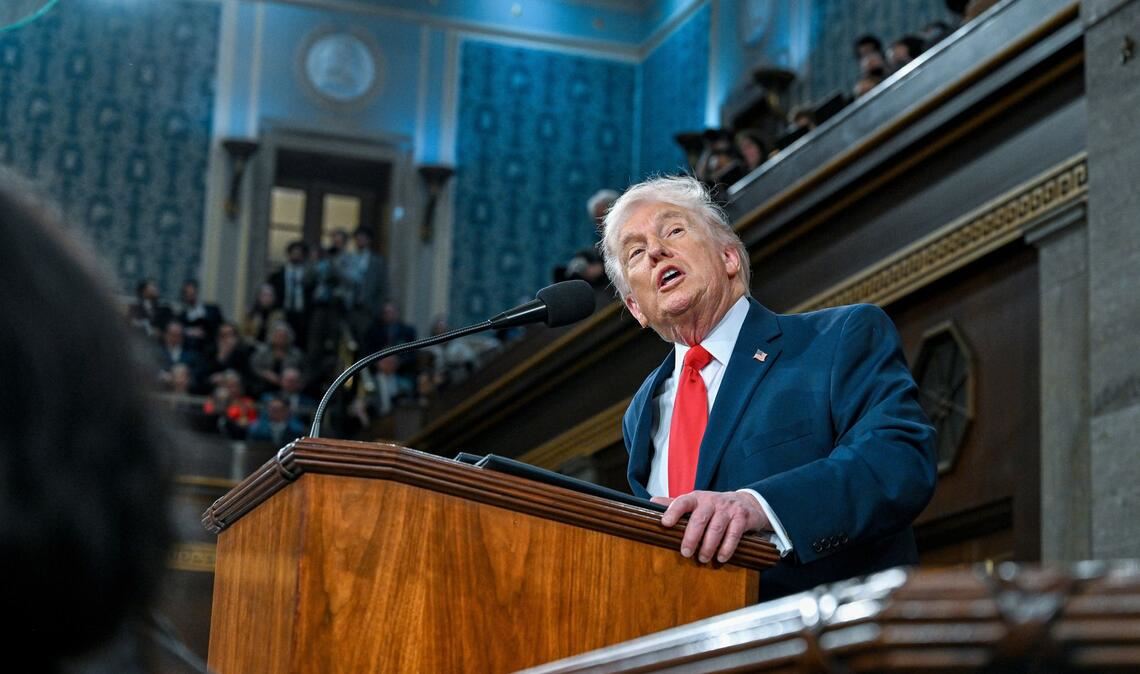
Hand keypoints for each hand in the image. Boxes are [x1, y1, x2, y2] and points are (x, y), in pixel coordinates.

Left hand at [651, 491, 770, 563]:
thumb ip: (676, 504)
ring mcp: (728, 508)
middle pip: (699, 518)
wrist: (748, 502)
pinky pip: (734, 533)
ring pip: (716, 527)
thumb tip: (652, 502)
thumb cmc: (715, 507)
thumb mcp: (696, 503)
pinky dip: (727, 547)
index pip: (683, 501)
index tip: (665, 523)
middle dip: (691, 537)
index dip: (673, 511)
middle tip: (685, 553)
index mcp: (697, 498)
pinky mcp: (742, 517)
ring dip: (708, 545)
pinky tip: (721, 557)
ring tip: (702, 559)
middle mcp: (712, 501)